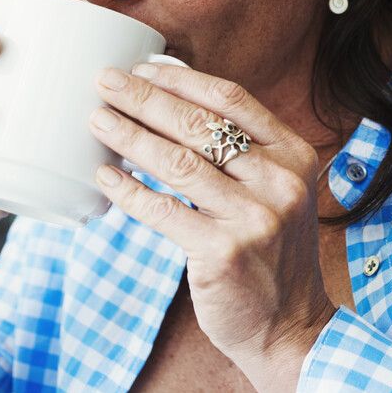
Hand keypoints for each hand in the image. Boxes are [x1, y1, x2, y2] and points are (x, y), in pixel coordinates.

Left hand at [90, 62, 336, 392]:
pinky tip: (105, 178)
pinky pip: (163, 211)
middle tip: (104, 82)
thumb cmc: (272, 252)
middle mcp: (280, 181)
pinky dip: (129, 192)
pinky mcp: (223, 253)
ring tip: (97, 119)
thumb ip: (243, 152)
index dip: (183, 79)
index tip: (143, 67)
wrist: (291, 325)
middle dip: (145, 99)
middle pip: (200, 124)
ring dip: (129, 137)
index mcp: (294, 154)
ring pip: (177, 163)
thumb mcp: (277, 191)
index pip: (233, 99)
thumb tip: (176, 99)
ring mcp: (255, 217)